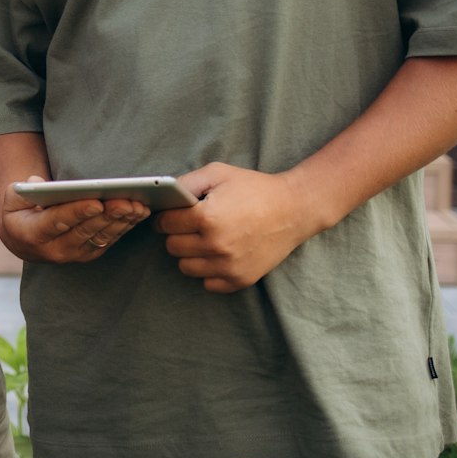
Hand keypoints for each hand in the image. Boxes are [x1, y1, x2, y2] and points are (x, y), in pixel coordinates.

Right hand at [0, 175, 149, 263]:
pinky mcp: (88, 254)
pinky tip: (138, 213)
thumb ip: (23, 190)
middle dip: (108, 215)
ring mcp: (73, 254)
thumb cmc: (19, 211)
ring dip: (122, 222)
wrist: (23, 239)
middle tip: (126, 201)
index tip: (97, 202)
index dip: (78, 212)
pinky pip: (109, 240)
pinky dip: (125, 227)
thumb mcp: (12, 198)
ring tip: (138, 206)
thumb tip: (40, 183)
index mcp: (33, 234)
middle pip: (85, 231)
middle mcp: (55, 250)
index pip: (58, 222)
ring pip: (101, 237)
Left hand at [152, 162, 323, 292]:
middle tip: (191, 225)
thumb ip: (186, 183)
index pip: (165, 224)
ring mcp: (229, 266)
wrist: (294, 209)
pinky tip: (219, 254)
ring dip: (190, 254)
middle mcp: (216, 245)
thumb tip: (163, 196)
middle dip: (176, 234)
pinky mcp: (241, 279)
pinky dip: (208, 271)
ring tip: (205, 239)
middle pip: (172, 247)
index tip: (172, 215)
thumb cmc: (254, 188)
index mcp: (207, 218)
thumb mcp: (218, 173)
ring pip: (186, 267)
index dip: (165, 217)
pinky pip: (208, 283)